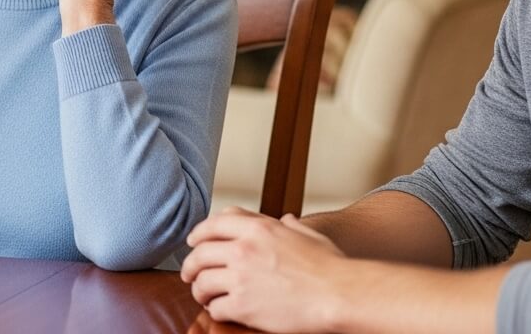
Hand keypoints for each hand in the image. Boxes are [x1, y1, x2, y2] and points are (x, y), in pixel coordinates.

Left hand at [181, 207, 348, 332]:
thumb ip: (290, 225)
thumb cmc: (331, 267)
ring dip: (199, 290)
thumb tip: (285, 219)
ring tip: (204, 296)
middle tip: (189, 274)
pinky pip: (215, 308)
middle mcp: (244, 249)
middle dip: (190, 265)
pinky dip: (214, 310)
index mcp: (257, 228)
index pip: (214, 223)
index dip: (199, 233)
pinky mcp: (243, 306)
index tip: (192, 242)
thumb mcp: (308, 235)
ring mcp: (241, 278)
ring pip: (202, 282)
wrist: (340, 295)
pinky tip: (221, 311)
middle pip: (199, 254)